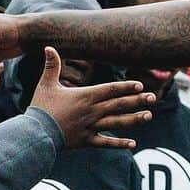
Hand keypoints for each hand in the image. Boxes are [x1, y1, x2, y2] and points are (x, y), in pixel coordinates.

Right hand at [29, 47, 153, 148]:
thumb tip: (47, 46)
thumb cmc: (41, 107)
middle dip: (136, 101)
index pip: (110, 90)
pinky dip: (118, 143)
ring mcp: (90, 127)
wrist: (36, 132)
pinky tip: (132, 143)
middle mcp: (91, 111)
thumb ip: (51, 66)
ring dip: (133, 119)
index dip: (125, 87)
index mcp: (84, 97)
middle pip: (118, 105)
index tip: (139, 85)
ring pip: (116, 123)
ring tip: (148, 116)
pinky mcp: (86, 140)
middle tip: (153, 98)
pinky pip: (105, 142)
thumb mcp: (45, 84)